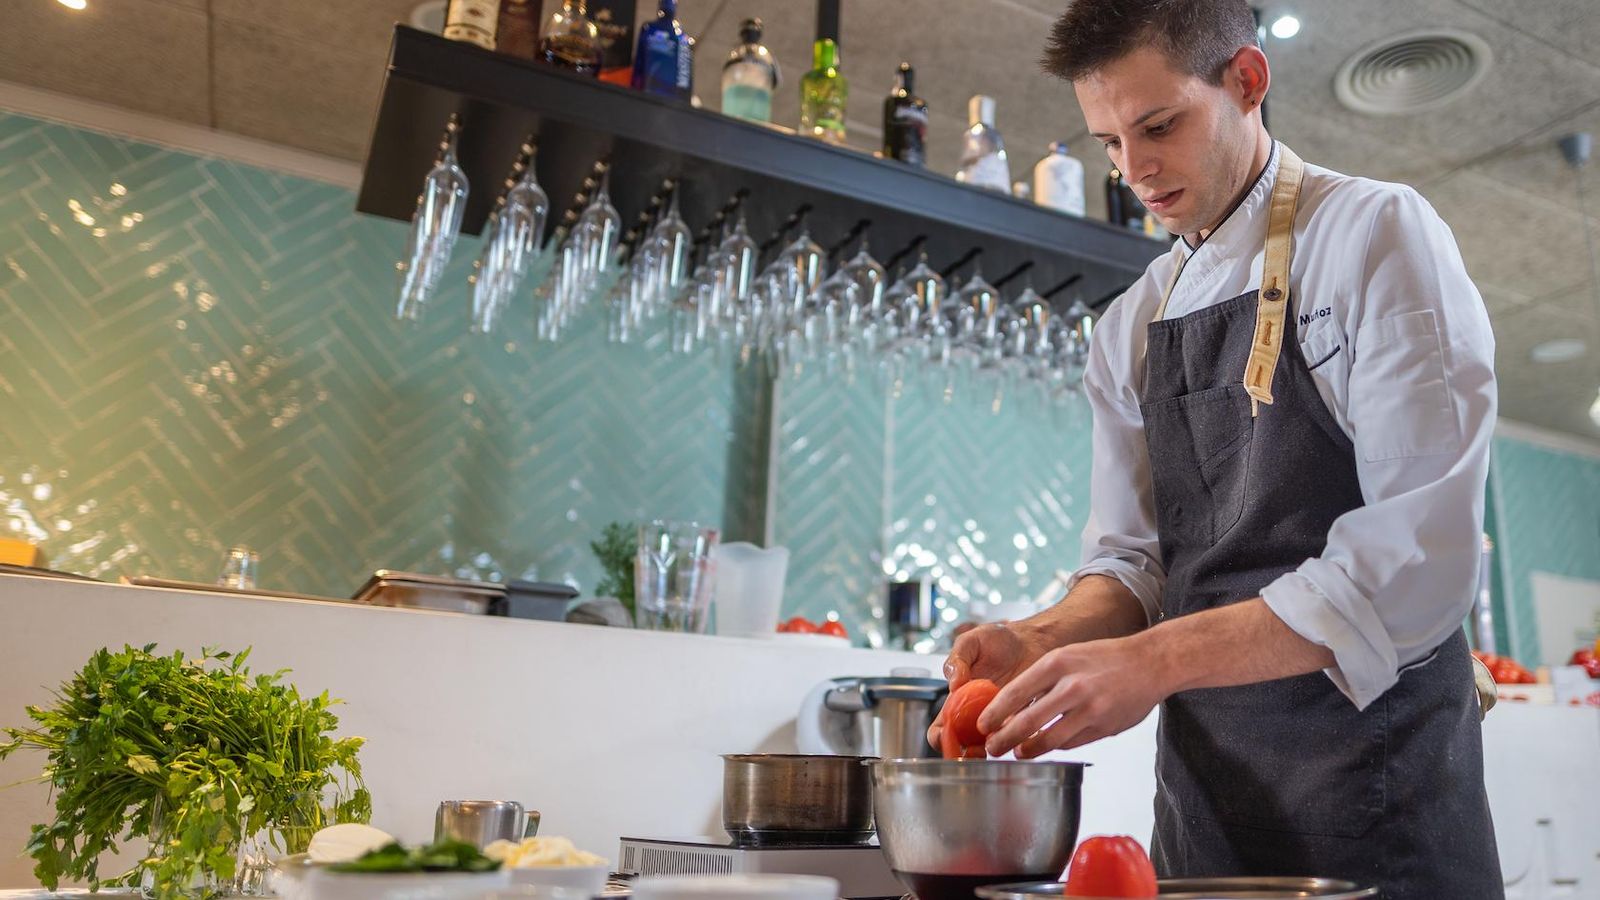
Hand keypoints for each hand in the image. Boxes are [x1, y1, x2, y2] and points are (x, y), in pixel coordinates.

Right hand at [926, 622, 1052, 750]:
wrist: (1031, 640)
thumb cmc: (998, 640)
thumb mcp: (971, 641)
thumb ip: (957, 660)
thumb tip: (953, 684)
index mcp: (956, 700)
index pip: (940, 729)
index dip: (940, 738)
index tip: (948, 735)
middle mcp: (975, 715)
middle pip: (964, 746)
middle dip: (966, 754)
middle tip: (976, 748)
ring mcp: (999, 720)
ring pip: (991, 747)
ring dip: (993, 748)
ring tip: (1000, 737)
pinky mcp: (1022, 720)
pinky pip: (1018, 738)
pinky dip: (1019, 737)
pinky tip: (1023, 727)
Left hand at [977, 634, 1165, 758]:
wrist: (1150, 662)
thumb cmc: (1104, 658)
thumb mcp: (1068, 656)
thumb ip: (1042, 679)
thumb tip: (1011, 705)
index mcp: (1057, 663)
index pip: (1014, 693)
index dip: (994, 713)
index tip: (982, 725)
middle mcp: (1072, 686)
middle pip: (1026, 721)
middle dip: (1003, 739)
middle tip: (991, 748)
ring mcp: (1090, 710)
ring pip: (1048, 739)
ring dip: (1028, 749)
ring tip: (1017, 752)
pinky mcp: (1104, 728)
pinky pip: (1071, 743)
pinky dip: (1056, 747)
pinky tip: (1047, 746)